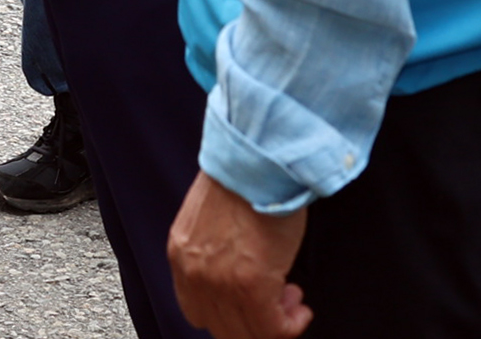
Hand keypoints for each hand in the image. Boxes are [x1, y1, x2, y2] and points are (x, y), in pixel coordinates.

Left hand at [169, 172, 313, 338]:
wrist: (257, 158)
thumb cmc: (243, 176)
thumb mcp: (210, 217)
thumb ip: (213, 249)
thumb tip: (238, 268)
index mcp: (181, 254)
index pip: (196, 311)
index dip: (228, 314)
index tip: (250, 304)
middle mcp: (194, 273)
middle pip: (222, 327)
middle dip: (254, 322)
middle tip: (278, 304)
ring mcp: (221, 282)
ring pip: (248, 332)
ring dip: (275, 322)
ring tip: (291, 302)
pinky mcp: (251, 285)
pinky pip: (272, 327)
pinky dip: (290, 324)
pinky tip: (299, 308)